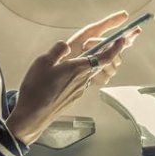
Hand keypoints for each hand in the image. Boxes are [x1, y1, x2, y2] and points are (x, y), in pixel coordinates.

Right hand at [5, 37, 125, 144]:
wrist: (32, 115)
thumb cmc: (37, 90)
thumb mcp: (43, 61)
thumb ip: (58, 50)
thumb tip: (65, 46)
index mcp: (78, 68)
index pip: (105, 57)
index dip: (116, 48)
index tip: (121, 40)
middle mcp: (83, 80)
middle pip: (98, 64)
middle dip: (99, 54)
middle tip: (92, 46)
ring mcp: (79, 91)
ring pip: (88, 74)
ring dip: (85, 66)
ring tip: (70, 62)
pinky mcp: (74, 98)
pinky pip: (80, 83)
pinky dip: (77, 76)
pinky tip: (62, 77)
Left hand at [64, 10, 141, 85]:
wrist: (56, 65)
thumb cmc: (72, 47)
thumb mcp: (90, 31)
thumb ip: (108, 23)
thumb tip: (125, 14)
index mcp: (107, 45)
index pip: (124, 41)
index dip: (132, 36)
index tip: (137, 29)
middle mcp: (107, 57)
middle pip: (119, 54)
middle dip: (106, 47)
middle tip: (89, 41)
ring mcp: (103, 69)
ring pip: (114, 65)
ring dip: (99, 58)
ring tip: (83, 53)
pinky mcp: (97, 79)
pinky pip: (105, 76)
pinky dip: (97, 70)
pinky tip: (87, 67)